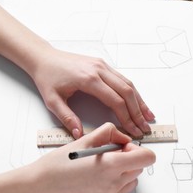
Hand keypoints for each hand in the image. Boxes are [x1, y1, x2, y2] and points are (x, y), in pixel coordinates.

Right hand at [29, 122, 155, 192]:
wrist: (38, 189)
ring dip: (122, 173)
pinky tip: (93, 181)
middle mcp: (113, 184)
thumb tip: (122, 136)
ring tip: (100, 168)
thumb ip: (108, 133)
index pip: (147, 158)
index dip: (138, 150)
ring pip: (130, 182)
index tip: (125, 148)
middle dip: (128, 160)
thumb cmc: (57, 165)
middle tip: (109, 155)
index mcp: (111, 165)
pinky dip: (112, 186)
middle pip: (138, 169)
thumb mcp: (83, 141)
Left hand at [31, 48, 154, 138]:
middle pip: (127, 92)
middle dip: (138, 112)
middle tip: (145, 127)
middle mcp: (99, 70)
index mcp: (88, 79)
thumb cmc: (48, 78)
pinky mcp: (103, 65)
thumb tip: (79, 134)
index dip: (127, 117)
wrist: (44, 57)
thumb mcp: (52, 100)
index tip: (133, 130)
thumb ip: (67, 118)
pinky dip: (133, 92)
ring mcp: (103, 66)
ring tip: (149, 116)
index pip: (115, 101)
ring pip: (128, 84)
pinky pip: (123, 79)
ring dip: (140, 101)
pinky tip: (139, 102)